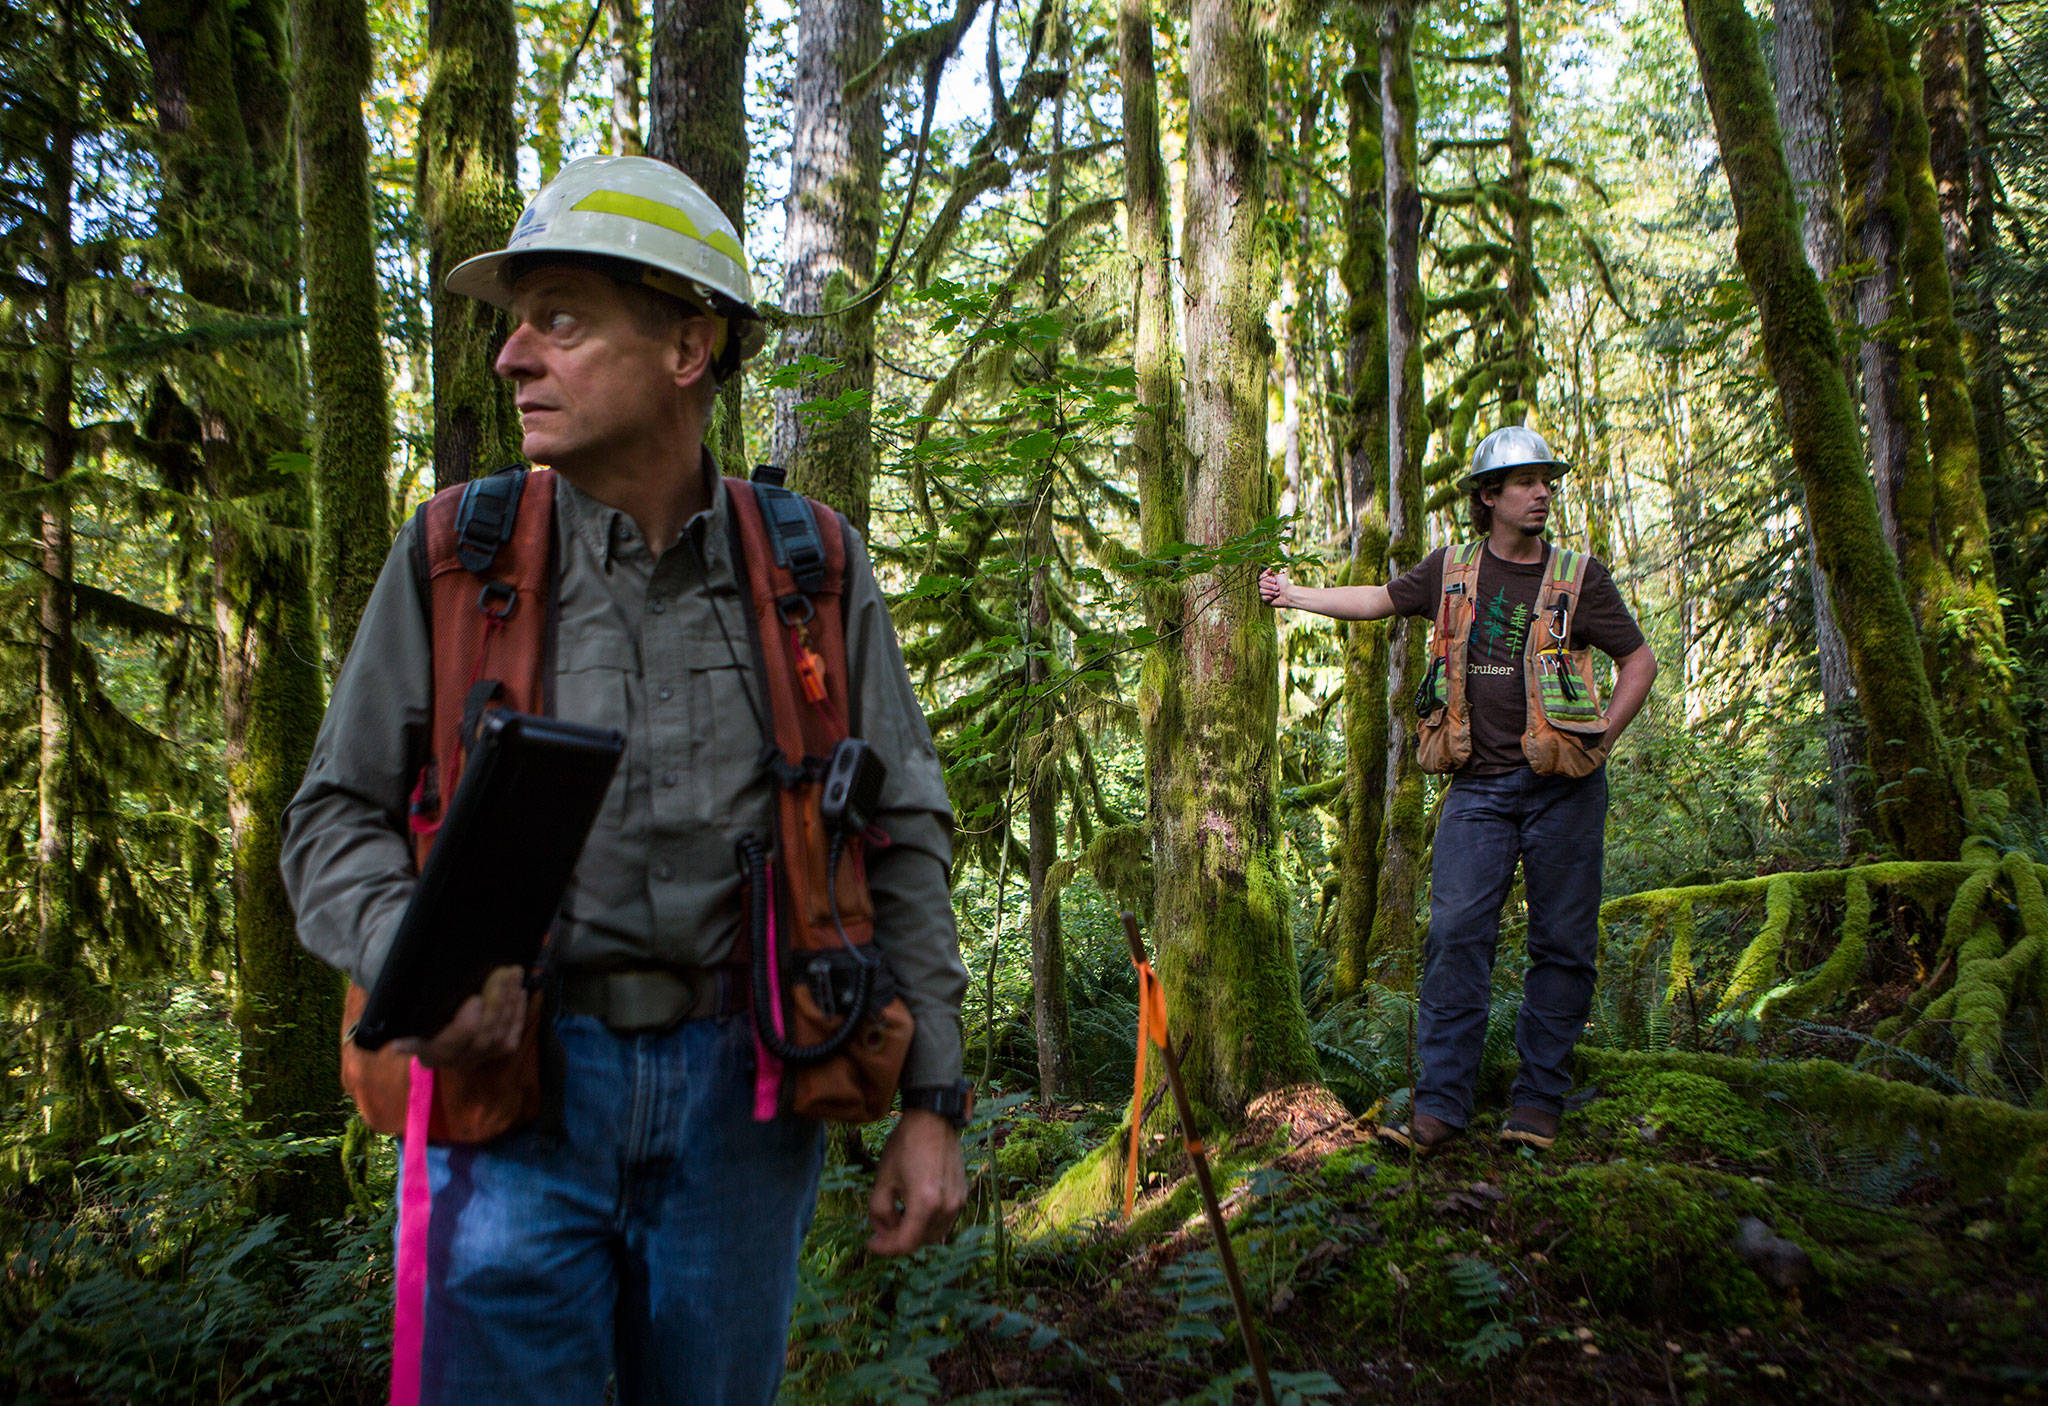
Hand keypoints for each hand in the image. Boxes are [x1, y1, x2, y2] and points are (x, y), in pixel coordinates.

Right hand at [390, 963, 526, 1067]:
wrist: (440, 1033)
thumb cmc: (422, 1018)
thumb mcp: (413, 1020)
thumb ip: (408, 1029)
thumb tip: (399, 1045)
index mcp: (430, 1053)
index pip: (450, 1045)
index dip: (465, 1025)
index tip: (475, 999)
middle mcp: (456, 1061)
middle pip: (481, 1036)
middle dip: (495, 1002)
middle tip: (502, 973)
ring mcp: (479, 1058)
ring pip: (500, 1034)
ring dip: (510, 1001)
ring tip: (514, 973)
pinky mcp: (497, 1053)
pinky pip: (512, 1036)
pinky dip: (518, 1012)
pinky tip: (520, 990)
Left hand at [867, 1109, 965, 1255]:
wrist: (933, 1120)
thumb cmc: (905, 1145)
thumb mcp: (883, 1179)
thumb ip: (878, 1212)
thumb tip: (882, 1233)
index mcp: (925, 1204)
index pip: (905, 1243)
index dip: (885, 1249)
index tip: (870, 1244)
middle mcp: (947, 1207)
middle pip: (920, 1242)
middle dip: (897, 1240)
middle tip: (880, 1229)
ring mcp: (958, 1202)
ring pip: (933, 1235)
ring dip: (914, 1233)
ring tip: (896, 1215)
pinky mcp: (962, 1195)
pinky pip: (943, 1221)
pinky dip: (927, 1222)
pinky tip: (913, 1207)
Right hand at [1258, 567, 1292, 608]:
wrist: (1289, 595)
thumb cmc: (1285, 583)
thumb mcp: (1280, 571)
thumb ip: (1276, 564)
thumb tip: (1275, 556)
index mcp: (1268, 578)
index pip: (1261, 577)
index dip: (1267, 579)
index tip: (1274, 580)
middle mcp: (1266, 585)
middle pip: (1260, 584)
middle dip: (1270, 586)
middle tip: (1277, 587)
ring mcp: (1265, 592)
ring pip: (1261, 591)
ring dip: (1271, 592)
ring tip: (1278, 593)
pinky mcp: (1265, 600)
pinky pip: (1263, 597)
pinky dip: (1269, 597)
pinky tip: (1274, 597)